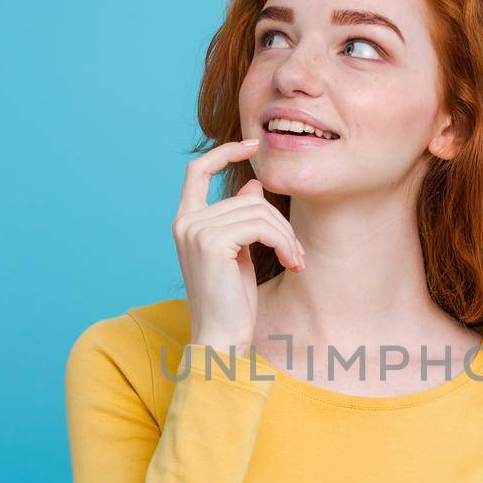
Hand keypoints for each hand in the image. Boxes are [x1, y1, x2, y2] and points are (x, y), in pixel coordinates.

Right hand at [173, 139, 304, 354]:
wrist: (222, 338)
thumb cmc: (232, 302)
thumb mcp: (240, 253)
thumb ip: (242, 218)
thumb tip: (255, 185)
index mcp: (186, 222)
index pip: (198, 170)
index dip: (225, 152)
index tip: (254, 144)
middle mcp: (185, 222)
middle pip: (248, 198)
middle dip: (281, 223)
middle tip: (297, 253)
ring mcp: (195, 230)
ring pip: (259, 211)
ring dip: (286, 236)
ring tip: (295, 261)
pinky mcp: (211, 242)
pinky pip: (261, 226)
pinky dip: (284, 242)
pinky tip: (291, 263)